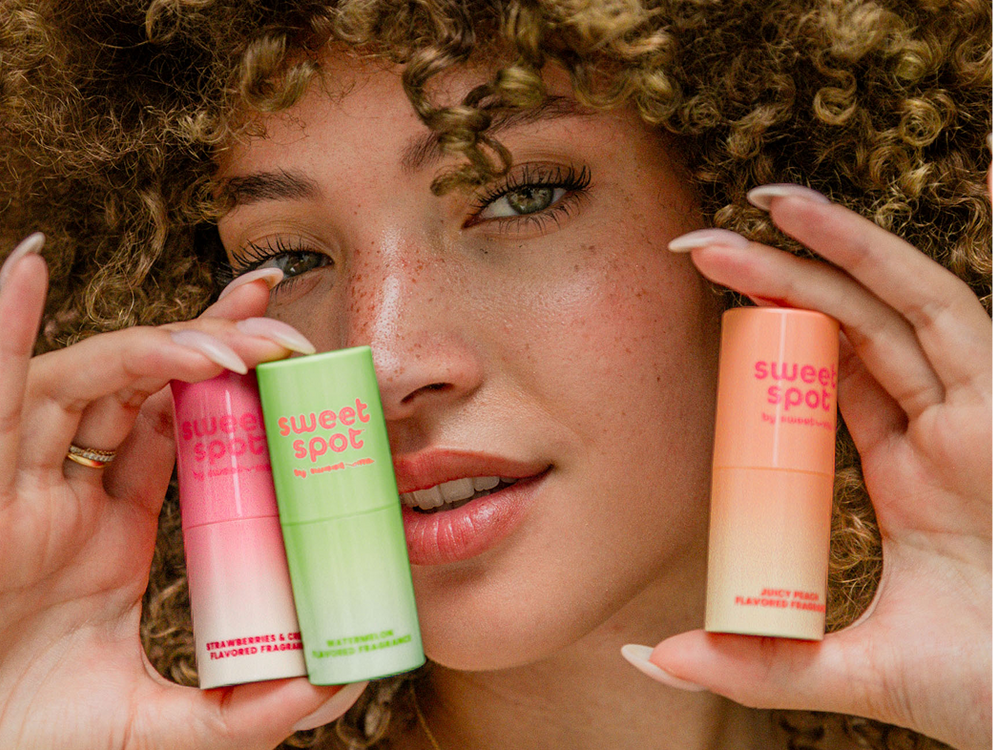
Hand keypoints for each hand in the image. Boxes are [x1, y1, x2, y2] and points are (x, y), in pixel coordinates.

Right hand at [0, 241, 363, 749]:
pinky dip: (7, 337)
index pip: (181, 423)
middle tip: (279, 323)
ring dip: (151, 349)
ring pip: (83, 383)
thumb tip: (338, 684)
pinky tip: (28, 272)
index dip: (230, 377)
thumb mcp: (160, 723)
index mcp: (115, 529)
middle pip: (143, 387)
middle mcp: (70, 496)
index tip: (293, 343)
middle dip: (209, 343)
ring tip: (221, 345)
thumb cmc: (33, 738)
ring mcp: (19, 492)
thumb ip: (242, 710)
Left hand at [623, 182, 992, 749]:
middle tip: (695, 247)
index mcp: (910, 475)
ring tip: (751, 203)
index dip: (776, 336)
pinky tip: (812, 221)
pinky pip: (939, 310)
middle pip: (852, 327)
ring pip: (890, 303)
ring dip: (823, 246)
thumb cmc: (979, 692)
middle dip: (777, 277)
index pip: (833, 378)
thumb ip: (755, 661)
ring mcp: (974, 415)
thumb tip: (647, 652)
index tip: (708, 307)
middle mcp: (942, 432)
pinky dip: (878, 259)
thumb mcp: (844, 670)